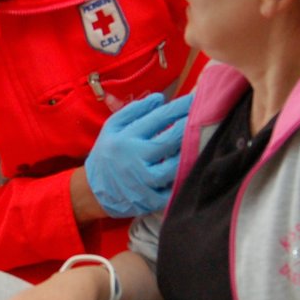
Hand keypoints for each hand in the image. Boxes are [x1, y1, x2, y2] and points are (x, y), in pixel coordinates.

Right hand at [83, 92, 192, 216]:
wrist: (94, 191)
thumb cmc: (108, 153)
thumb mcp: (112, 127)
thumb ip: (134, 111)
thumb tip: (160, 98)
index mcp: (125, 139)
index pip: (158, 118)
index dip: (179, 107)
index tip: (194, 99)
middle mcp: (134, 160)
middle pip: (170, 141)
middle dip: (190, 127)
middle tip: (205, 116)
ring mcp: (143, 183)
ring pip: (175, 167)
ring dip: (191, 153)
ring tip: (204, 140)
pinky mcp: (150, 201)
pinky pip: (174, 190)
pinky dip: (184, 179)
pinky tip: (194, 167)